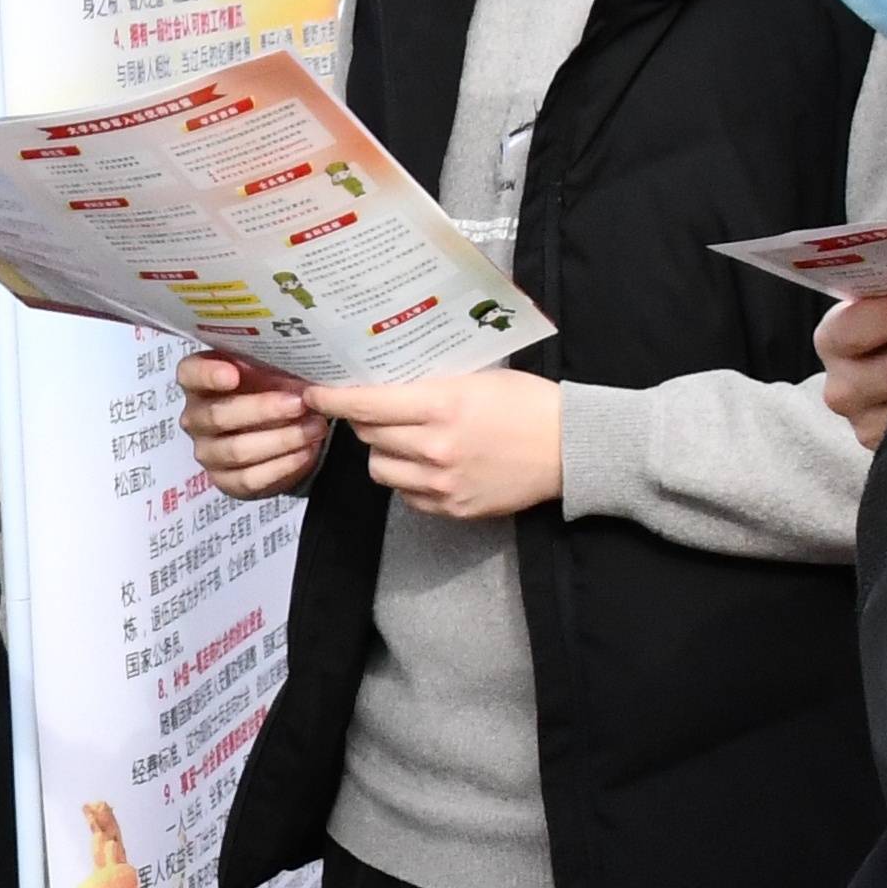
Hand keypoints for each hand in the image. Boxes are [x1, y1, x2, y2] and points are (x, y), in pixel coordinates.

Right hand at [177, 349, 328, 499]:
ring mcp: (207, 452)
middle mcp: (195, 417)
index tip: (233, 374)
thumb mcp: (268, 371)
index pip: (190, 374)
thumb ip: (273, 367)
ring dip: (281, 439)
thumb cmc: (267, 391)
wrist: (276, 431)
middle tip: (299, 403)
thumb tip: (301, 377)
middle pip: (218, 415)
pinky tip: (306, 452)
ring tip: (314, 428)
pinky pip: (249, 478)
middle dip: (263, 409)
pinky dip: (282, 465)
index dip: (208, 374)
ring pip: (237, 450)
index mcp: (198, 382)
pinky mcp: (225, 481)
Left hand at [306, 368, 564, 520]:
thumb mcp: (476, 378)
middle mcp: (435, 447)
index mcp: (441, 405)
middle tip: (370, 410)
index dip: (333, 399)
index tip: (315, 394)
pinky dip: (408, 479)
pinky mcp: (452, 508)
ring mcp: (442, 483)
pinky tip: (427, 464)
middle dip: (363, 421)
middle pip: (368, 436)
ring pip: (380, 469)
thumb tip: (383, 382)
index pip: (366, 404)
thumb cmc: (527, 403)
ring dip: (383, 452)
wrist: (570, 449)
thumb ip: (429, 384)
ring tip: (404, 439)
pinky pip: (407, 494)